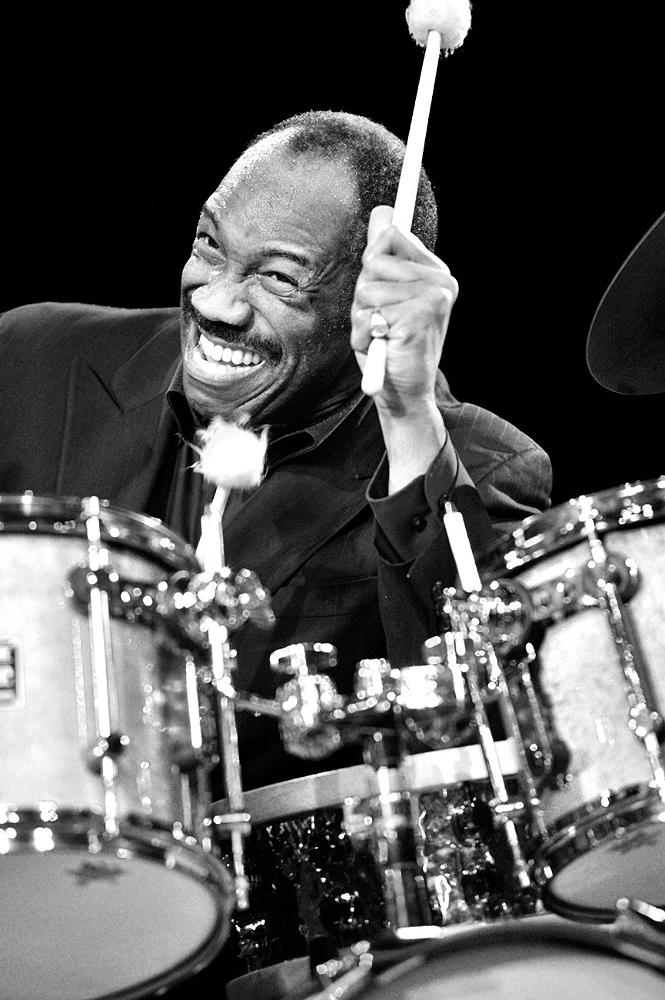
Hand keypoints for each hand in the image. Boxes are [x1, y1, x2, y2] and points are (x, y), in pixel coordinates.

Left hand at [351, 205, 457, 417]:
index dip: (388, 221)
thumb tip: (382, 212)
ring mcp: (433, 298)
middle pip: (373, 258)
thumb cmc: (390, 347)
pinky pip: (368, 311)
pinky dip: (363, 334)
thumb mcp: (382, 298)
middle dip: (362, 294)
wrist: (403, 394)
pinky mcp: (420, 316)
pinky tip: (382, 347)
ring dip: (360, 318)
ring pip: (367, 287)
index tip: (416, 145)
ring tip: (379, 337)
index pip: (394, 233)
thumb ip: (383, 259)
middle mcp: (440, 281)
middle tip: (378, 322)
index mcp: (435, 273)